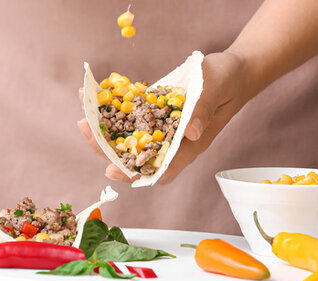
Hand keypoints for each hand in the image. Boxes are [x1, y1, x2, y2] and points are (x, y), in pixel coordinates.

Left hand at [77, 51, 252, 183]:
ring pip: (127, 136)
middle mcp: (171, 142)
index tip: (111, 169)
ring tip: (84, 111)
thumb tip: (190, 134)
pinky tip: (94, 94)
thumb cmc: (229, 81)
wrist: (233, 70)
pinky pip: (129, 116)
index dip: (135, 174)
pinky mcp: (154, 113)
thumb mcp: (217, 90)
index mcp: (188, 146)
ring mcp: (161, 128)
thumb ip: (203, 111)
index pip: (159, 171)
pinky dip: (110, 107)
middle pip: (134, 155)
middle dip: (106, 146)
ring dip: (103, 127)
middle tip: (84, 128)